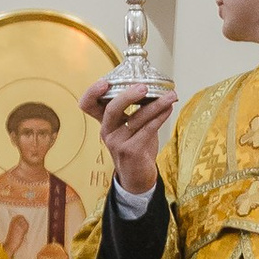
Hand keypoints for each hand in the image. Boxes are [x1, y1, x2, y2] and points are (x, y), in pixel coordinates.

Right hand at [83, 71, 176, 196]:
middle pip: (111, 109)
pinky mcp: (131, 151)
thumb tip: (156, 87)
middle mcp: (107, 131)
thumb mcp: (130, 126)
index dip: (92, 92)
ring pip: (136, 118)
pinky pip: (147, 129)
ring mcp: (117, 142)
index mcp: (105, 122)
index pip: (88, 105)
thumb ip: (137, 109)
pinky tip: (169, 109)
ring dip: (156, 105)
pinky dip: (160, 117)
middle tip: (144, 87)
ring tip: (170, 96)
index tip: (104, 82)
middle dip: (128, 96)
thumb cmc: (135, 147)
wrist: (137, 176)